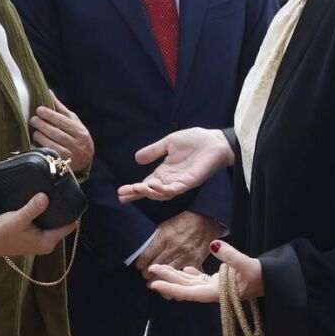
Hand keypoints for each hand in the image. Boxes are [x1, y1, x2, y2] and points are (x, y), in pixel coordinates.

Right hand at [0, 192, 75, 258]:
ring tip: (50, 200)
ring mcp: (40, 243)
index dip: (71, 212)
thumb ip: (33, 208)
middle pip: (62, 225)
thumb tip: (45, 197)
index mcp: (47, 242)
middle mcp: (47, 245)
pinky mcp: (34, 240)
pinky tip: (40, 209)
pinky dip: (44, 219)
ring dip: (52, 215)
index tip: (69, 198)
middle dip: (61, 212)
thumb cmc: (2, 233)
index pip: (69, 226)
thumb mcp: (18, 218)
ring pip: (53, 226)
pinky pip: (45, 228)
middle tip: (59, 196)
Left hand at [30, 102, 93, 173]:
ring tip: (34, 130)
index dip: (51, 115)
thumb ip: (61, 109)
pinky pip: (52, 155)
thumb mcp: (73, 122)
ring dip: (41, 136)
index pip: (64, 122)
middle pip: (58, 133)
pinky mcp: (65, 164)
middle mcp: (78, 143)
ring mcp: (72, 155)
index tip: (39, 109)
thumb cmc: (76, 136)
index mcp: (80, 131)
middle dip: (44, 125)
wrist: (86, 159)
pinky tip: (37, 142)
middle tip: (33, 119)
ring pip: (54, 144)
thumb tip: (48, 92)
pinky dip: (44, 147)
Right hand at [119, 128, 234, 203]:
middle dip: (137, 194)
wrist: (214, 140)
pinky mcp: (191, 181)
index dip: (134, 189)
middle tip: (122, 195)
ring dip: (149, 192)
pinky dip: (164, 190)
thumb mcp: (169, 143)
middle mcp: (171, 180)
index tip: (120, 192)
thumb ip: (154, 151)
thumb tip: (136, 159)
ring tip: (137, 189)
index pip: (146, 183)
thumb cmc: (195, 141)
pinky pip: (176, 189)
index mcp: (164, 172)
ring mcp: (181, 182)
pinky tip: (154, 186)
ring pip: (162, 193)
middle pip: (151, 192)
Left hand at [134, 211, 220, 275]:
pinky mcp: (196, 260)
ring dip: (159, 280)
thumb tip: (144, 252)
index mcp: (165, 236)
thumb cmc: (183, 221)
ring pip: (169, 274)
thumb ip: (155, 239)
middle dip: (148, 274)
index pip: (147, 255)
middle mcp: (175, 247)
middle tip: (145, 276)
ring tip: (154, 283)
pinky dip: (177, 281)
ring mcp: (186, 254)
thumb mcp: (165, 225)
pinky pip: (185, 274)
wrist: (205, 218)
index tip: (139, 267)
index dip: (141, 264)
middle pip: (156, 266)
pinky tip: (170, 285)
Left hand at [147, 240, 261, 301]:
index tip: (154, 284)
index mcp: (217, 293)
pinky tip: (185, 267)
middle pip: (186, 287)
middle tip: (151, 270)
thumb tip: (214, 245)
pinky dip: (192, 274)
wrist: (275, 281)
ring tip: (161, 268)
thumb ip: (231, 256)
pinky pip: (202, 279)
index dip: (171, 288)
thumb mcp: (248, 265)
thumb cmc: (263, 276)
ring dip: (177, 275)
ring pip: (192, 283)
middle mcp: (214, 292)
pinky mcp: (222, 282)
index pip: (189, 292)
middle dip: (168, 278)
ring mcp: (217, 288)